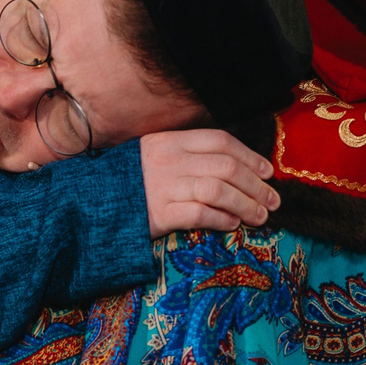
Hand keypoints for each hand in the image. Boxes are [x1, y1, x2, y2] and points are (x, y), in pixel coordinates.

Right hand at [139, 129, 279, 236]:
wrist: (92, 203)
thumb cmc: (132, 181)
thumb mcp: (156, 156)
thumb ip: (189, 156)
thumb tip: (236, 167)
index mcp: (170, 140)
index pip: (220, 140)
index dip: (249, 155)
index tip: (267, 171)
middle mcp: (168, 160)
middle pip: (225, 166)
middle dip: (256, 184)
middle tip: (272, 200)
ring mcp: (163, 187)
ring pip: (218, 190)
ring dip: (246, 204)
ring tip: (260, 216)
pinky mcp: (158, 214)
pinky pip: (199, 214)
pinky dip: (222, 218)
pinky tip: (233, 224)